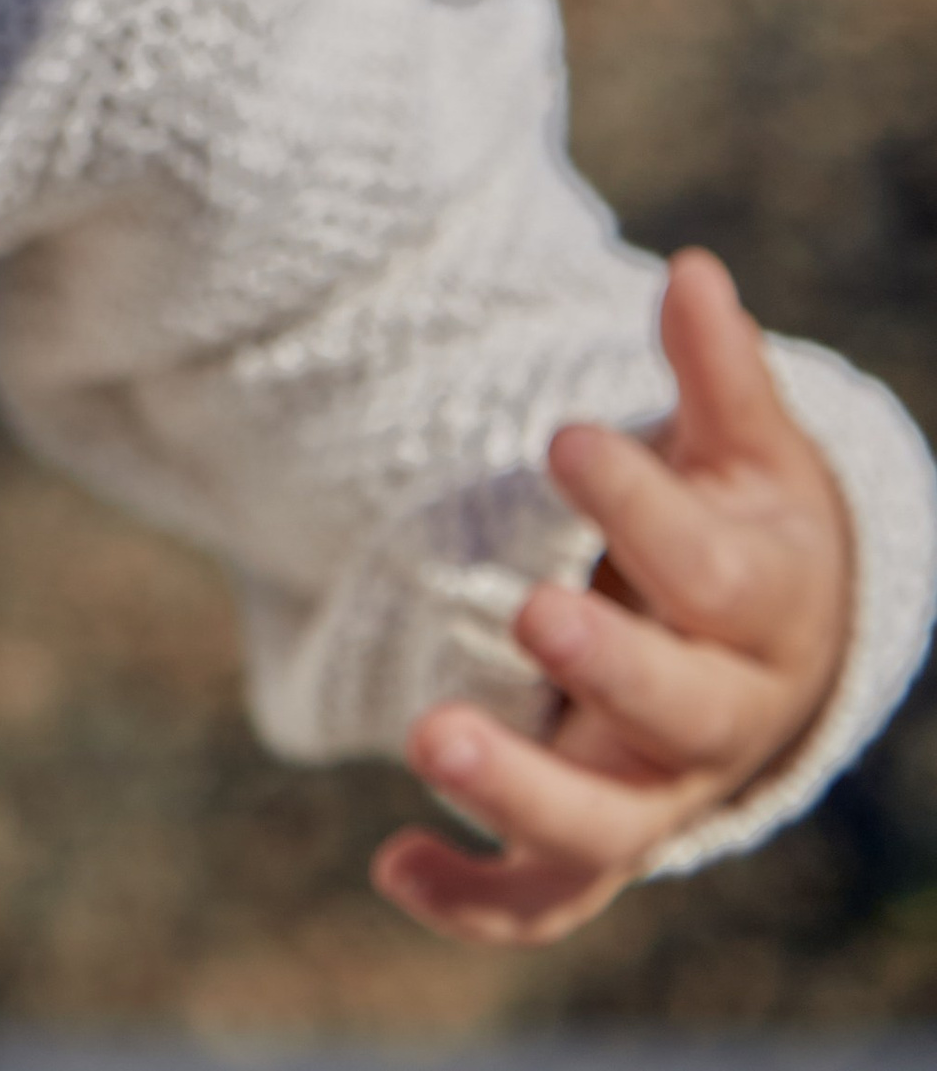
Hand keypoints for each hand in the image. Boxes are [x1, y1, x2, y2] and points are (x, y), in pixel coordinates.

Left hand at [372, 249, 851, 943]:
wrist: (779, 651)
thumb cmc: (745, 521)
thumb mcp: (742, 445)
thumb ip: (715, 371)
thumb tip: (695, 272)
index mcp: (761, 608)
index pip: (709, 570)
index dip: (640, 506)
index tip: (562, 435)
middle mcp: (717, 717)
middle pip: (675, 713)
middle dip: (605, 668)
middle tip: (530, 613)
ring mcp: (659, 789)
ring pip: (605, 824)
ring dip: (520, 793)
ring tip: (430, 742)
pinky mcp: (603, 836)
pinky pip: (546, 892)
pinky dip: (476, 896)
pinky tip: (391, 866)